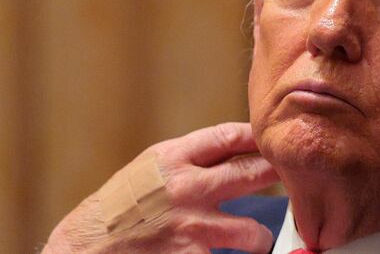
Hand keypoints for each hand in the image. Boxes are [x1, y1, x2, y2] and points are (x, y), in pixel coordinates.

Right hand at [42, 122, 279, 252]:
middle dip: (278, 176)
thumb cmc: (119, 208)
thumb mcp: (149, 169)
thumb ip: (189, 159)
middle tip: (294, 178)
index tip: (275, 141)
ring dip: (258, 237)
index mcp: (173, 158)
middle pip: (253, 173)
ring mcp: (191, 227)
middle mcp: (186, 187)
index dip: (259, 138)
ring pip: (254, 232)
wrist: (85, 250)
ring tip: (254, 238)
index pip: (230, 137)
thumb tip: (236, 151)